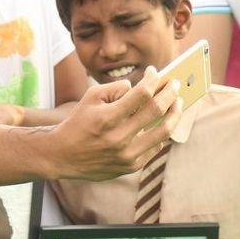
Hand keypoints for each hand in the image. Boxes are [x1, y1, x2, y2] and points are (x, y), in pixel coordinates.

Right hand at [45, 67, 181, 180]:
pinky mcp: (131, 166)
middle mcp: (119, 137)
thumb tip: (140, 87)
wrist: (62, 156)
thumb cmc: (78, 122)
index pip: (141, 93)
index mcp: (107, 117)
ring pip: (164, 131)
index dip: (152, 79)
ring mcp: (127, 155)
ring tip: (178, 103)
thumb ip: (115, 88)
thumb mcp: (90, 98)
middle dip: (170, 93)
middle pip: (157, 110)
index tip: (155, 72)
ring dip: (175, 113)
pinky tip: (162, 122)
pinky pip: (156, 147)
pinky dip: (161, 132)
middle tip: (176, 84)